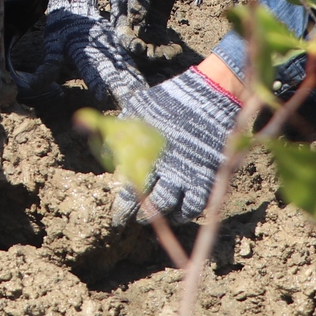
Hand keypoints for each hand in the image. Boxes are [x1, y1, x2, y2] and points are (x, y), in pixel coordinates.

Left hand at [20, 0, 145, 107]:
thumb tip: (34, 85)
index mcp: (83, 51)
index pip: (90, 70)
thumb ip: (49, 66)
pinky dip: (135, 74)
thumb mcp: (52, 45)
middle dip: (123, 88)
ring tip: (143, 97)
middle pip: (113, 72)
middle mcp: (101, 50)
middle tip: (132, 104)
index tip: (103, 97)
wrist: (77, 2)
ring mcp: (112, 48)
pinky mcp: (117, 47)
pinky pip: (128, 62)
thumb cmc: (62, 27)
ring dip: (134, 83)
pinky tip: (142, 85)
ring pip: (125, 68)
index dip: (96, 83)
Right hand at [110, 0, 182, 58]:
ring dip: (159, 52)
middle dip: (145, 51)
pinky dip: (167, 48)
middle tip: (161, 54)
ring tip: (175, 51)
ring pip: (147, 44)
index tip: (141, 48)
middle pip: (133, 40)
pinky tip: (177, 48)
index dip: (128, 41)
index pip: (120, 29)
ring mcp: (144, 21)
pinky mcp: (157, 24)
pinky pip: (160, 41)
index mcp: (121, 5)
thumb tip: (134, 19)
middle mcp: (129, 16)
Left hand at [111, 67, 241, 226]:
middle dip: (141, 215)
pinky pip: (198, 204)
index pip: (132, 192)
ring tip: (156, 217)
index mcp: (148, 155)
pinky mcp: (208, 175)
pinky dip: (187, 213)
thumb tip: (106, 150)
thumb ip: (120, 130)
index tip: (118, 219)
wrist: (210, 96)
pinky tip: (180, 213)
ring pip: (174, 208)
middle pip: (151, 205)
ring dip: (163, 216)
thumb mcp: (138, 109)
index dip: (124, 209)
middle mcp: (168, 170)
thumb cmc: (171, 100)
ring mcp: (189, 175)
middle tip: (136, 219)